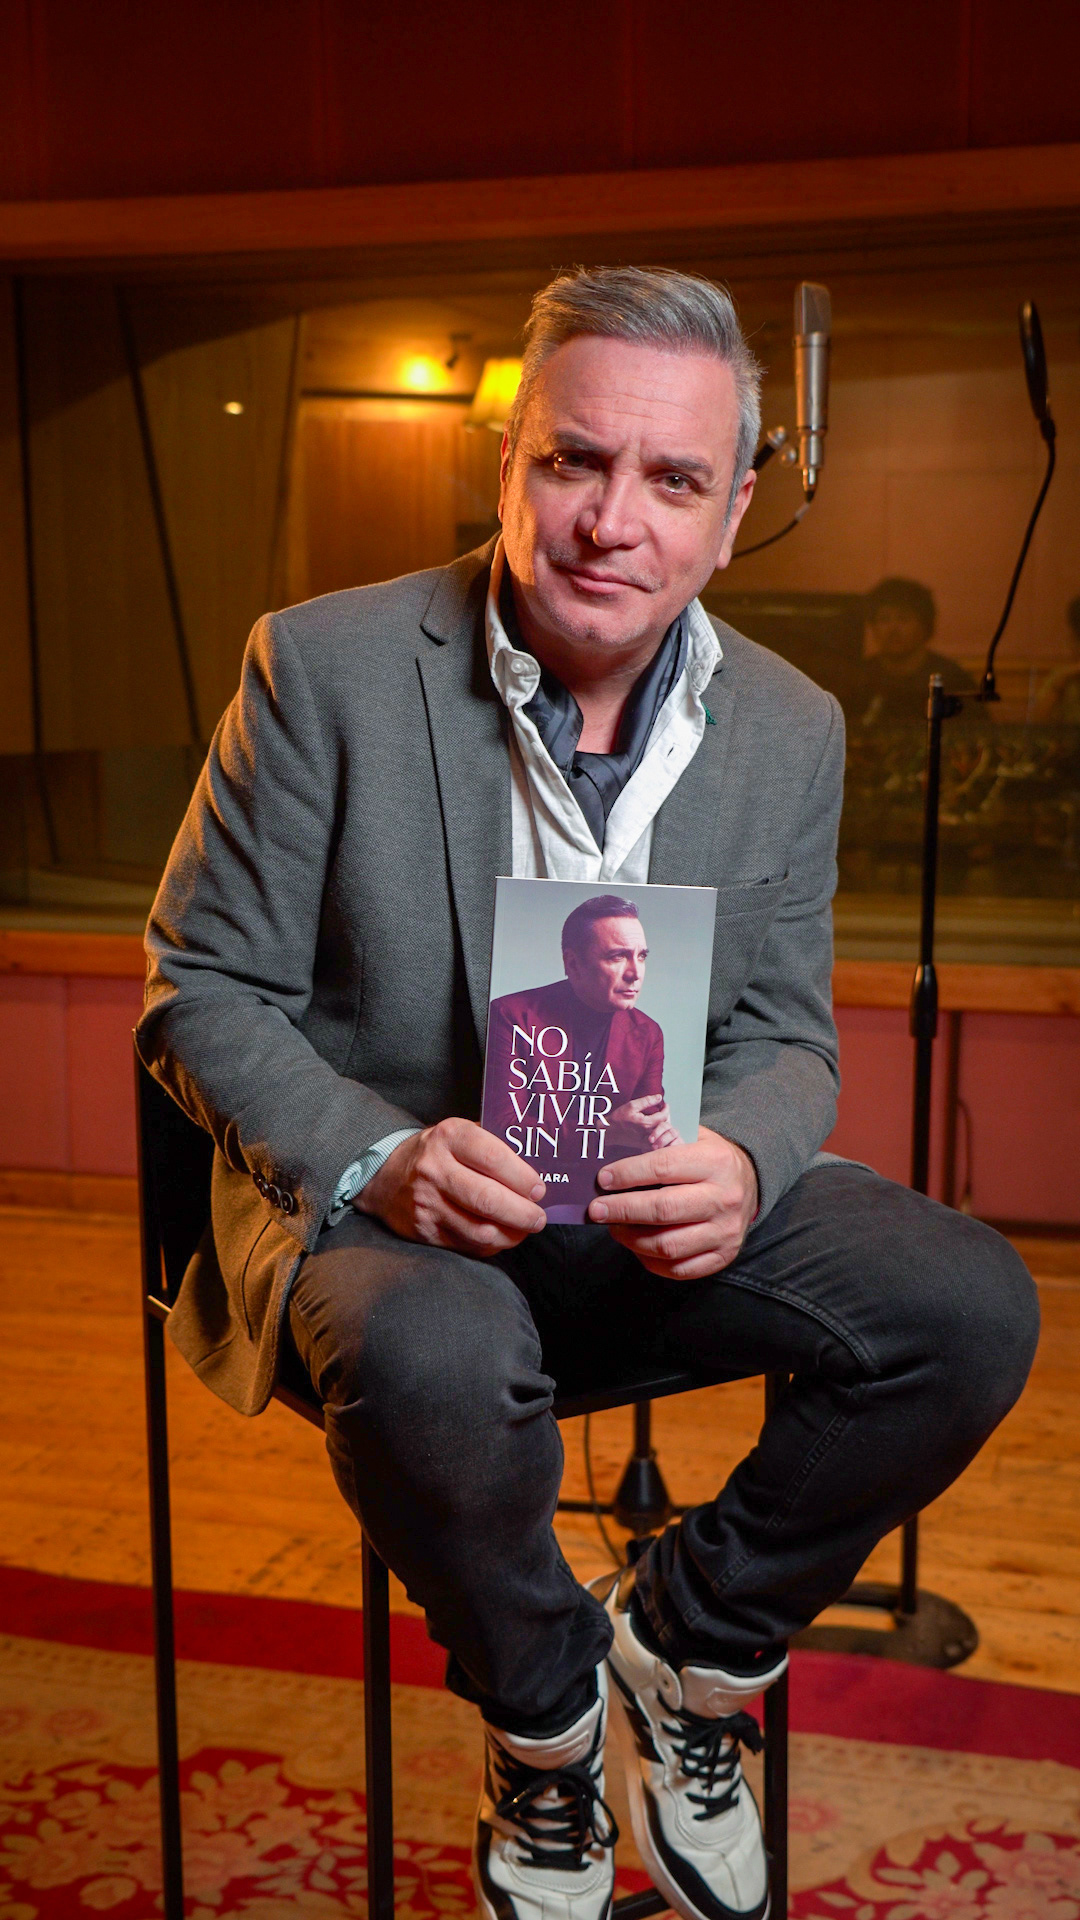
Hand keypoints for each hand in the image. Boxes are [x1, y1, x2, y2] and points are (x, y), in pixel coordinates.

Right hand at [356, 1117, 546, 1255]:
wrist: (385, 1176)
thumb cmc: (437, 1153)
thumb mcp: (459, 1134)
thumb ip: (493, 1145)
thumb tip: (538, 1168)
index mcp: (449, 1137)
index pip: (493, 1158)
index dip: (522, 1177)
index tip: (539, 1190)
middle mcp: (434, 1169)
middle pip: (487, 1199)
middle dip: (522, 1213)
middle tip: (538, 1217)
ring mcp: (427, 1203)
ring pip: (480, 1230)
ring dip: (511, 1234)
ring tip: (524, 1229)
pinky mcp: (424, 1231)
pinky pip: (468, 1245)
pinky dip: (491, 1245)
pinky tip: (501, 1236)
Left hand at [587, 1126, 757, 1279]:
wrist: (750, 1182)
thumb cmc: (709, 1158)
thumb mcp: (693, 1138)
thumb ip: (659, 1143)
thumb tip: (611, 1156)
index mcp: (715, 1161)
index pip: (663, 1167)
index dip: (628, 1174)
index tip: (602, 1180)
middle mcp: (724, 1198)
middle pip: (663, 1210)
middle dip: (622, 1210)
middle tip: (596, 1210)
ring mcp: (725, 1232)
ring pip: (668, 1245)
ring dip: (631, 1238)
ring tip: (613, 1227)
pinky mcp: (723, 1256)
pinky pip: (679, 1269)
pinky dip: (650, 1260)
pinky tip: (636, 1245)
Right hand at [607, 1094, 681, 1152]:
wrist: (608, 1132)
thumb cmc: (618, 1119)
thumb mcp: (631, 1106)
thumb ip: (647, 1101)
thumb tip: (659, 1097)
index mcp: (646, 1123)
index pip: (663, 1116)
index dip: (666, 1108)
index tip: (665, 1104)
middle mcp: (648, 1134)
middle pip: (664, 1125)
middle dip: (665, 1115)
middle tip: (663, 1108)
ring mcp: (646, 1140)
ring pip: (661, 1132)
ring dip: (662, 1123)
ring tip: (659, 1116)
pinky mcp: (643, 1144)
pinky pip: (656, 1139)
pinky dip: (658, 1132)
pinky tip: (654, 1125)